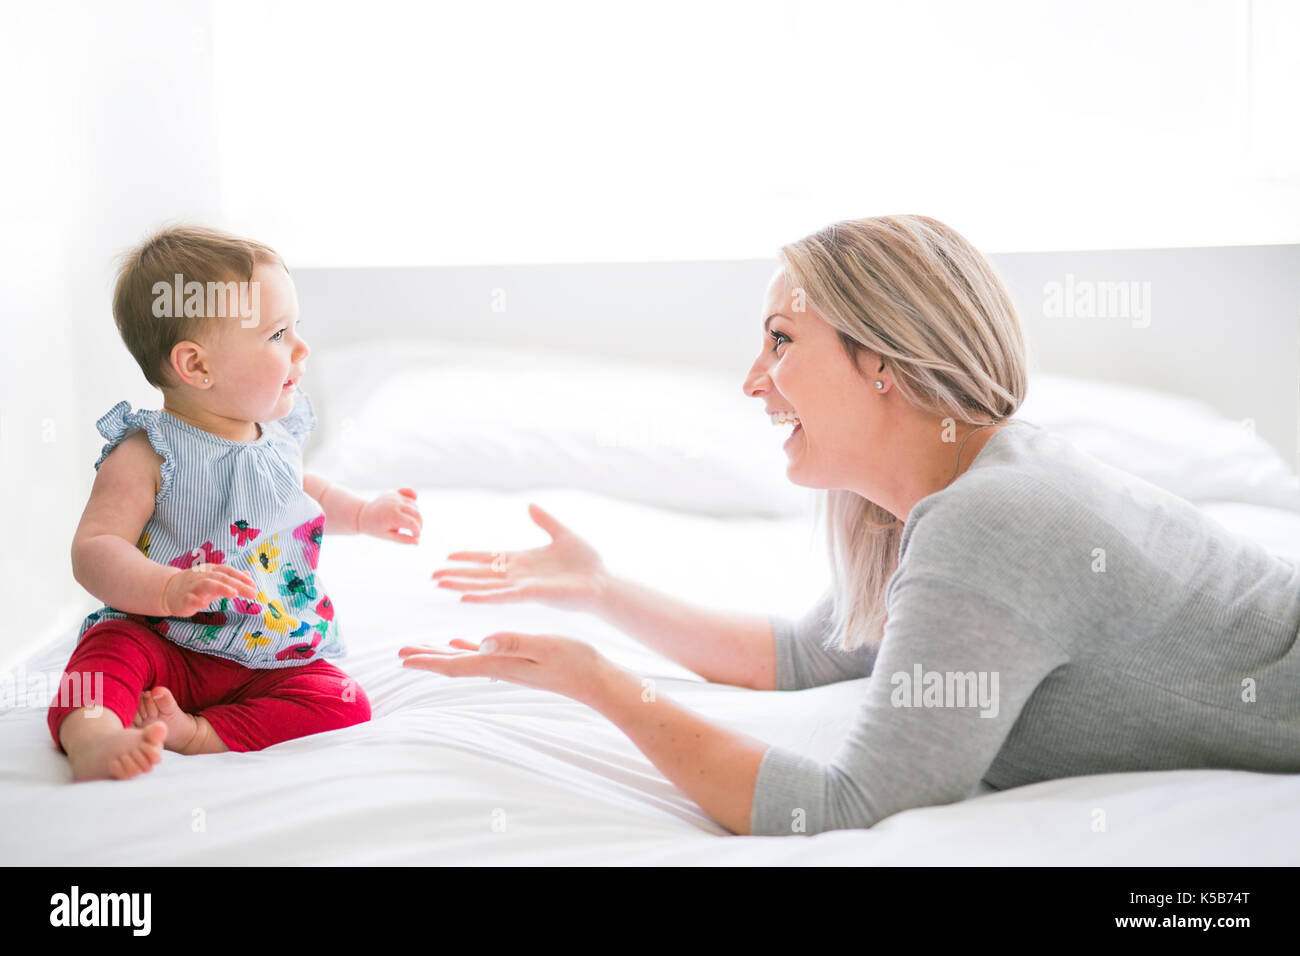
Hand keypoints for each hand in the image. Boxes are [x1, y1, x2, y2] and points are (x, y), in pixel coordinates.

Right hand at [162, 566, 256, 616]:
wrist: (168, 590)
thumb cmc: (196, 585)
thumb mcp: (215, 580)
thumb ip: (231, 578)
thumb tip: (248, 574)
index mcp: (211, 571)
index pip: (228, 571)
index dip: (241, 577)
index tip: (254, 585)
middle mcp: (202, 576)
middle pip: (221, 578)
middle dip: (238, 585)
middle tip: (253, 593)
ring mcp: (192, 587)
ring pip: (206, 584)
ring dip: (221, 588)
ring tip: (233, 594)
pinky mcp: (183, 599)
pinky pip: (189, 599)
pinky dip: (197, 601)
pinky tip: (205, 605)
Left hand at [359, 487, 421, 543]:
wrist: (362, 515)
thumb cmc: (374, 528)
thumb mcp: (388, 536)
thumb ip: (403, 539)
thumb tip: (418, 542)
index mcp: (393, 516)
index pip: (412, 523)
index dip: (417, 532)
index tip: (415, 538)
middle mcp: (395, 504)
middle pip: (417, 513)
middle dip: (419, 524)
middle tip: (415, 532)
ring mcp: (395, 497)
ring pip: (415, 505)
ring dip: (416, 515)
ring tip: (408, 523)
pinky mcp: (395, 493)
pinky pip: (409, 494)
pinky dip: (414, 500)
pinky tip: (413, 507)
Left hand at [398, 632, 613, 705]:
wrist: (596, 681)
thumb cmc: (575, 661)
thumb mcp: (544, 645)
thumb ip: (513, 642)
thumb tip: (481, 641)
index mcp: (501, 664)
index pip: (457, 664)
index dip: (428, 661)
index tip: (403, 659)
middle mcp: (500, 668)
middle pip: (455, 664)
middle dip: (427, 659)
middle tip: (400, 655)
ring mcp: (510, 667)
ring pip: (467, 660)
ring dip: (442, 655)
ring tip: (421, 651)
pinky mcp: (520, 662)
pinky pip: (485, 655)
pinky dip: (468, 648)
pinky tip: (463, 643)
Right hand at [431, 503, 607, 611]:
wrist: (603, 581)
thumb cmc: (587, 562)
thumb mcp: (562, 533)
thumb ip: (545, 521)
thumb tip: (530, 505)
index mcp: (523, 561)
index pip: (490, 559)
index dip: (469, 558)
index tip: (448, 557)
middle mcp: (518, 575)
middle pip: (481, 574)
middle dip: (457, 575)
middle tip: (433, 576)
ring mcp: (523, 585)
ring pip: (486, 586)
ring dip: (462, 585)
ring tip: (440, 585)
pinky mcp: (531, 594)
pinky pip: (502, 595)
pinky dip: (483, 596)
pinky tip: (464, 596)